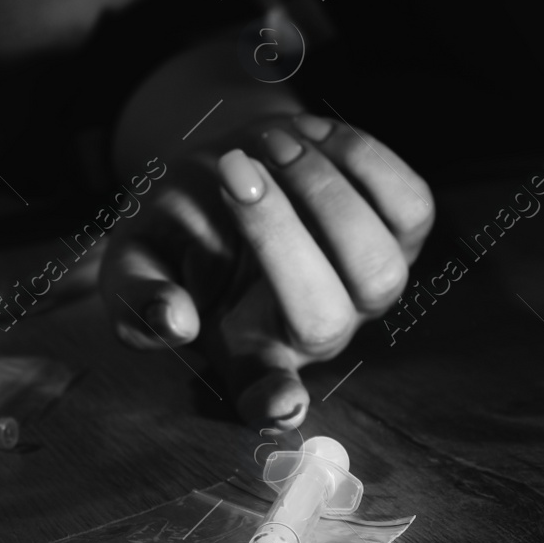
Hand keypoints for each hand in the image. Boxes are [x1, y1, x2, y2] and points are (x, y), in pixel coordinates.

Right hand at [99, 114, 432, 427]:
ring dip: (324, 195)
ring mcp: (366, 288)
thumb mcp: (133, 257)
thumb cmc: (176, 227)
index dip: (274, 403)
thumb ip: (136, 294)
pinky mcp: (403, 234)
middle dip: (279, 240)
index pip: (263, 396)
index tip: (280, 400)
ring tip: (268, 145)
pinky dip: (362, 162)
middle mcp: (315, 331)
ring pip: (378, 267)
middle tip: (232, 173)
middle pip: (324, 321)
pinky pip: (409, 206)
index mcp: (247, 350)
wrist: (227, 165)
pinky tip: (312, 139)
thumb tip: (172, 319)